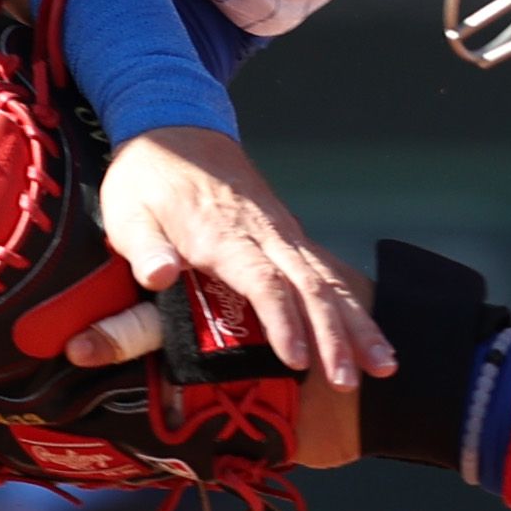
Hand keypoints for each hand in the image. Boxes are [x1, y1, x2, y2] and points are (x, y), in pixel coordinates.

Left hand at [85, 126, 389, 390]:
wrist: (177, 130)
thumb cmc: (148, 180)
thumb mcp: (127, 211)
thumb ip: (144, 247)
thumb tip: (159, 276)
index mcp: (222, 234)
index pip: (263, 281)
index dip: (282, 321)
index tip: (296, 359)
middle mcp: (263, 234)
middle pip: (309, 286)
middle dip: (334, 335)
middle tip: (348, 380)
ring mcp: (282, 233)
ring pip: (329, 279)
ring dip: (357, 323)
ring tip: (383, 364)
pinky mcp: (289, 234)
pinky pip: (328, 271)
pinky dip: (353, 305)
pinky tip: (373, 336)